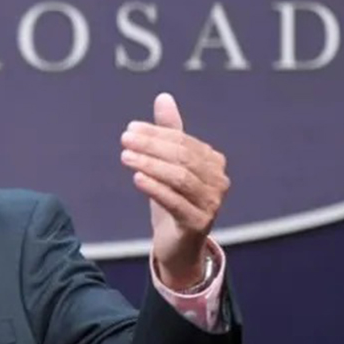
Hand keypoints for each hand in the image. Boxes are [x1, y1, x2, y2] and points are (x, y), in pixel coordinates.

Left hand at [120, 93, 229, 289]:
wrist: (178, 246)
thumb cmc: (172, 200)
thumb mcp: (168, 165)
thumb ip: (168, 132)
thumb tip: (163, 97)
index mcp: (213, 163)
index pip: (183, 142)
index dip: (156, 133)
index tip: (130, 128)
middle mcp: (218, 182)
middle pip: (182, 158)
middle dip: (152, 146)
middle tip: (125, 139)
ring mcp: (211, 205)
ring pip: (180, 178)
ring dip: (150, 165)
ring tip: (125, 157)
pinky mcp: (199, 225)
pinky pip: (176, 203)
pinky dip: (156, 188)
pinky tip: (137, 178)